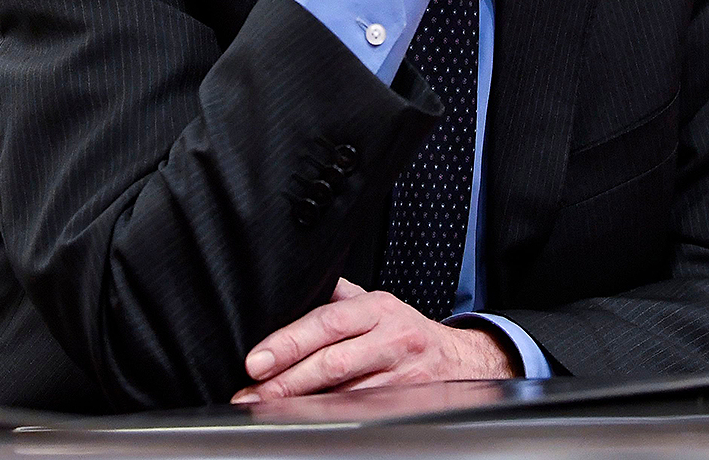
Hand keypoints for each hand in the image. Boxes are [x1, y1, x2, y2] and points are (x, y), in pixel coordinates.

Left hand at [231, 279, 515, 400]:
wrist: (457, 359)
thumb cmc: (403, 329)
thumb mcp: (374, 303)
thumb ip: (337, 298)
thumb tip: (291, 291)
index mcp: (377, 308)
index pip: (327, 322)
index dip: (289, 342)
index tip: (257, 360)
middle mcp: (390, 340)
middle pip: (333, 362)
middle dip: (287, 380)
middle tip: (252, 392)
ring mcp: (400, 376)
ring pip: (345, 394)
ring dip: (302, 404)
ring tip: (268, 408)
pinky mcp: (405, 404)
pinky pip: (361, 411)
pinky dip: (331, 416)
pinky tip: (304, 418)